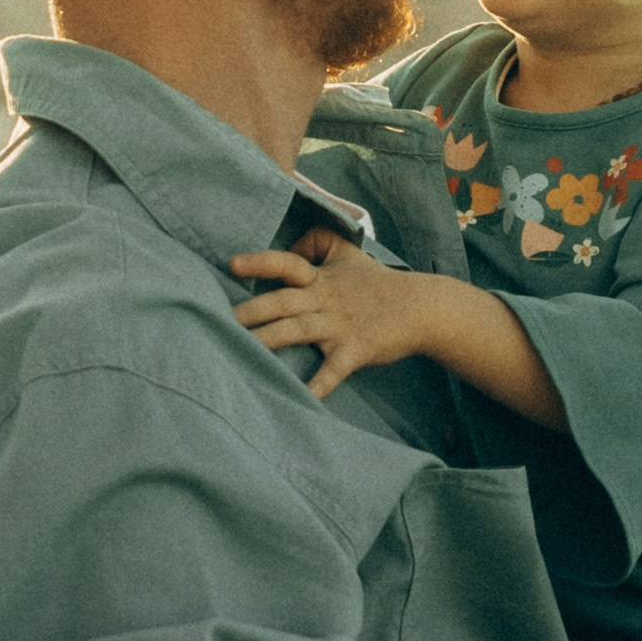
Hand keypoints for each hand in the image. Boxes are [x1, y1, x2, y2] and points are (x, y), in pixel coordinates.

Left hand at [229, 234, 432, 400]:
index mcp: (321, 278)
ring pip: (298, 331)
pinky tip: (301, 399)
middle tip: (220, 319)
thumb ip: (317, 241)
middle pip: (282, 302)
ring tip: (240, 350)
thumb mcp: (348, 252)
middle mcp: (325, 300)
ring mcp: (339, 326)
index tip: (232, 265)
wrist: (421, 308)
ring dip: (268, 340)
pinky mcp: (355, 349)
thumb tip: (291, 244)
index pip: (287, 264)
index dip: (260, 262)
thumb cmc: (378, 282)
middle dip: (251, 311)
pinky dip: (318, 385)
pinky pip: (333, 370)